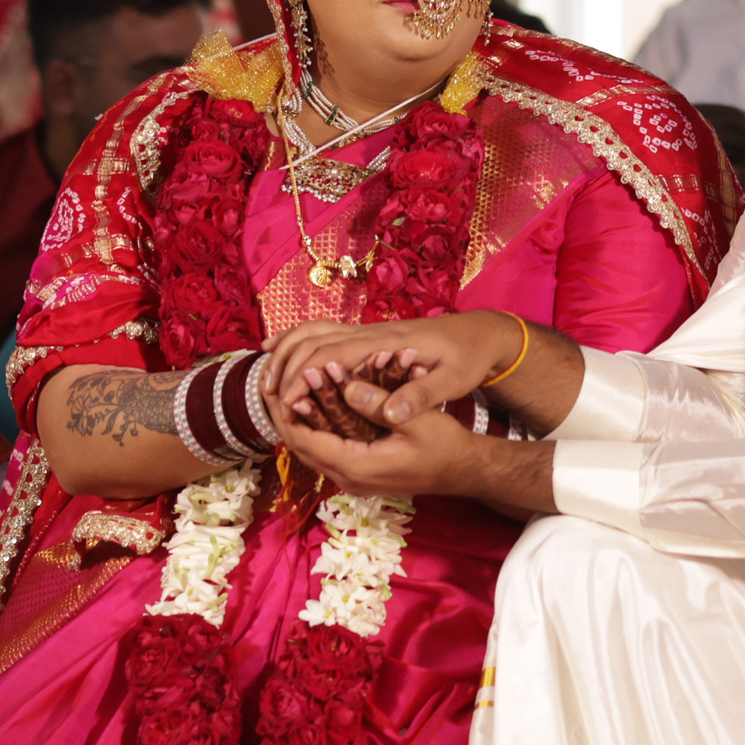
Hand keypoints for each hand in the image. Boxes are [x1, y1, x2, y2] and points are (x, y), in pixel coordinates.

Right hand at [262, 312, 518, 411]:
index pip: (331, 355)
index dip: (304, 377)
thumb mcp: (452, 381)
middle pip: (312, 340)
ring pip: (312, 332)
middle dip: (285, 367)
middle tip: (270, 400)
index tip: (286, 402)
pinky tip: (278, 356)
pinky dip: (295, 342)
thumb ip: (421, 395)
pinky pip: (322, 334)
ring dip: (285, 353)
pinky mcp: (367, 337)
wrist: (477, 333)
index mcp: (385, 344)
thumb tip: (391, 412)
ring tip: (267, 384)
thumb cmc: (466, 359)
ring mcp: (366, 332)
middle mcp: (369, 333)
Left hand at [268, 385, 486, 496]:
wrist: (463, 470)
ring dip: (298, 418)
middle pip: (298, 445)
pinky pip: (325, 448)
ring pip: (309, 448)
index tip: (279, 380)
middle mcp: (347, 478)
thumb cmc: (444, 445)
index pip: (302, 439)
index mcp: (356, 466)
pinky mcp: (358, 472)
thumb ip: (376, 402)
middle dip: (284, 412)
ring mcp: (352, 478)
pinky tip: (312, 402)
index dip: (287, 408)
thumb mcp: (415, 420)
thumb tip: (342, 382)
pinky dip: (315, 426)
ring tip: (287, 386)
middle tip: (274, 379)